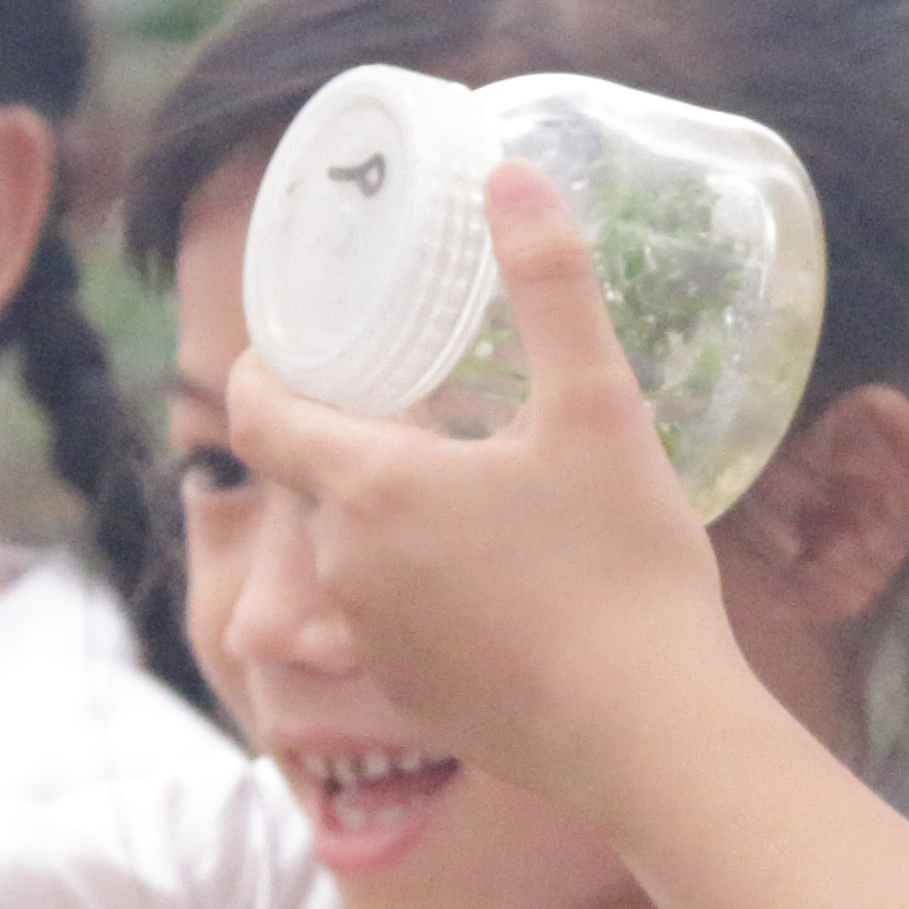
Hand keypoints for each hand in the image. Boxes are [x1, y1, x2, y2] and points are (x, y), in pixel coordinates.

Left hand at [229, 163, 762, 822]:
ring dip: (383, 521)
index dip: (258, 371)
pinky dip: (419, 593)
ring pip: (349, 557)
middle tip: (411, 404)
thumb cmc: (622, 566)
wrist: (650, 734)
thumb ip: (551, 285)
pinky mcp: (410, 699)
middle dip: (344, 441)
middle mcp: (345, 566)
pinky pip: (389, 625)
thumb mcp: (598, 407)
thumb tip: (511, 174)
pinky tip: (492, 584)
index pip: (257, 416)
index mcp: (370, 486)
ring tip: (462, 492)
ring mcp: (372, 642)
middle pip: (310, 483)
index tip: (289, 345)